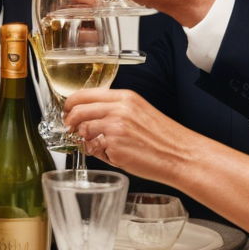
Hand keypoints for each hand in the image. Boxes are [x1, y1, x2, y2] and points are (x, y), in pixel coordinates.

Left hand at [64, 88, 196, 183]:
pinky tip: (112, 155)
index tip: (68, 112)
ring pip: (83, 131)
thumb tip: (89, 115)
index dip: (70, 104)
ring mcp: (115, 127)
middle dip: (70, 122)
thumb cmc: (163, 137)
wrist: (180, 155)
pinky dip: (97, 153)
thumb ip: (114, 109)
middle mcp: (118, 109)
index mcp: (124, 97)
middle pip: (77, 111)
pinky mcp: (114, 146)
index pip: (84, 94)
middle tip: (72, 130)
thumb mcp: (139, 111)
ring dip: (85, 140)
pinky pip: (93, 149)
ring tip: (99, 146)